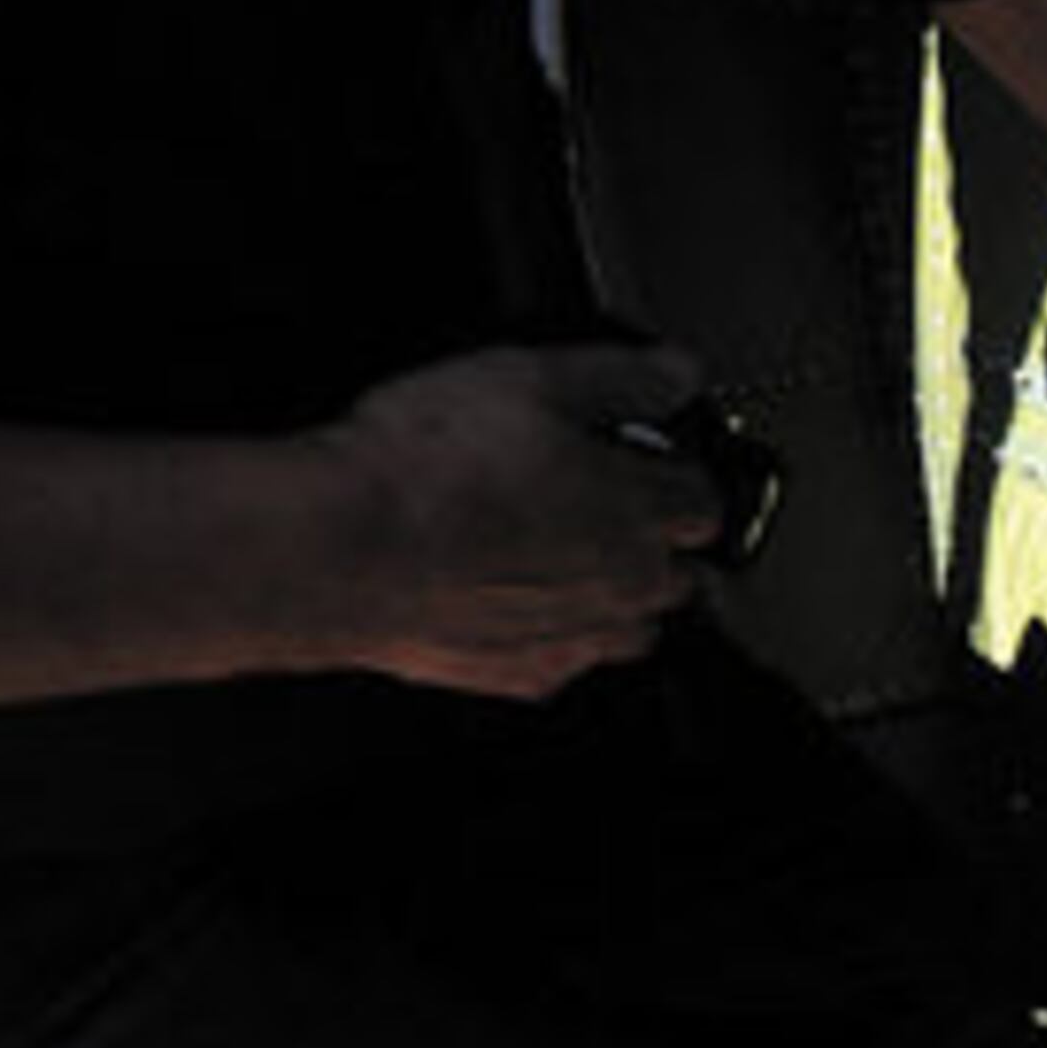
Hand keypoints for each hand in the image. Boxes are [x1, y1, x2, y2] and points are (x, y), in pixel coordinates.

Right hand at [309, 342, 724, 697]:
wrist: (342, 548)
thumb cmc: (425, 468)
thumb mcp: (529, 376)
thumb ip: (620, 375)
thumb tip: (675, 372)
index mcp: (641, 509)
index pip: (705, 498)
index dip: (674, 470)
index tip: (642, 455)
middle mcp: (624, 584)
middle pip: (679, 573)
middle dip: (653, 541)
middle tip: (592, 502)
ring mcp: (578, 637)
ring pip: (633, 628)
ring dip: (612, 595)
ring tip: (551, 554)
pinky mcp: (524, 675)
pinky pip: (566, 660)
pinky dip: (553, 634)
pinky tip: (506, 598)